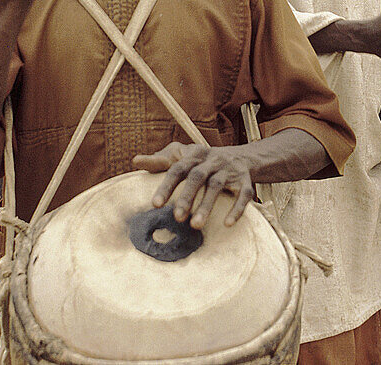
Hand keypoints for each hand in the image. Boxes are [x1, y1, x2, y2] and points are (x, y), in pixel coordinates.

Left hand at [134, 143, 253, 228]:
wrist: (242, 156)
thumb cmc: (202, 160)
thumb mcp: (183, 155)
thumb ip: (160, 160)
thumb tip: (135, 160)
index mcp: (194, 154)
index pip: (178, 168)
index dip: (166, 186)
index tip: (155, 205)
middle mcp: (212, 160)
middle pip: (198, 176)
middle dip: (187, 197)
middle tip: (177, 218)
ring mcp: (230, 170)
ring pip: (217, 186)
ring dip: (206, 206)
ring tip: (195, 226)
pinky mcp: (245, 181)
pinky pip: (244, 194)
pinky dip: (237, 209)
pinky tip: (227, 224)